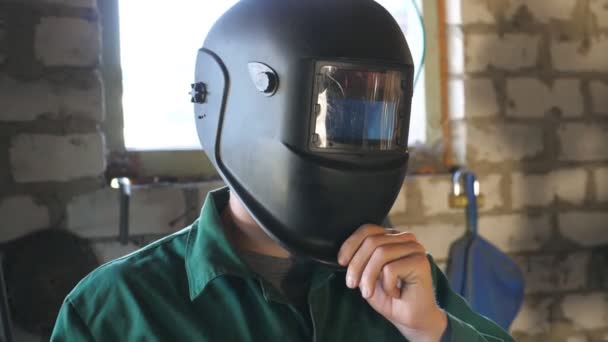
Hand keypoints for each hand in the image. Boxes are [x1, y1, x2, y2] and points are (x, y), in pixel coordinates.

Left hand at [337, 224, 447, 341]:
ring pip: (380, 253)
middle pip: (372, 241)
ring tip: (367, 293)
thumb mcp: (368, 274)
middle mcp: (405, 238)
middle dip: (356, 264)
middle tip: (351, 284)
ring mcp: (415, 248)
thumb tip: (344, 253)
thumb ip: (360, 259)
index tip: (341, 262)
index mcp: (392, 237)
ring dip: (368, 277)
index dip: (351, 244)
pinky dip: (387, 285)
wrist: (411, 319)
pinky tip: (394, 293)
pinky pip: (391, 269)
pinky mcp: (420, 262)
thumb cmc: (389, 297)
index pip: (368, 230)